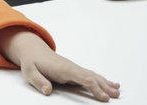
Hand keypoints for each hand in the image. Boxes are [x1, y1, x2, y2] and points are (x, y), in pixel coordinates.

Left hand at [0, 28, 119, 101]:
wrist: (33, 49)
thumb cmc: (31, 61)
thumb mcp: (29, 71)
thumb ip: (38, 81)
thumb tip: (47, 91)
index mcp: (60, 68)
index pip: (77, 76)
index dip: (89, 83)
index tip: (100, 92)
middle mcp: (70, 67)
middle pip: (89, 77)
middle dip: (102, 86)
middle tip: (113, 96)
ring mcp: (74, 69)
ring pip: (93, 76)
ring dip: (106, 84)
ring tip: (117, 92)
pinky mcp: (76, 71)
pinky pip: (92, 76)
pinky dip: (103, 81)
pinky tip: (113, 85)